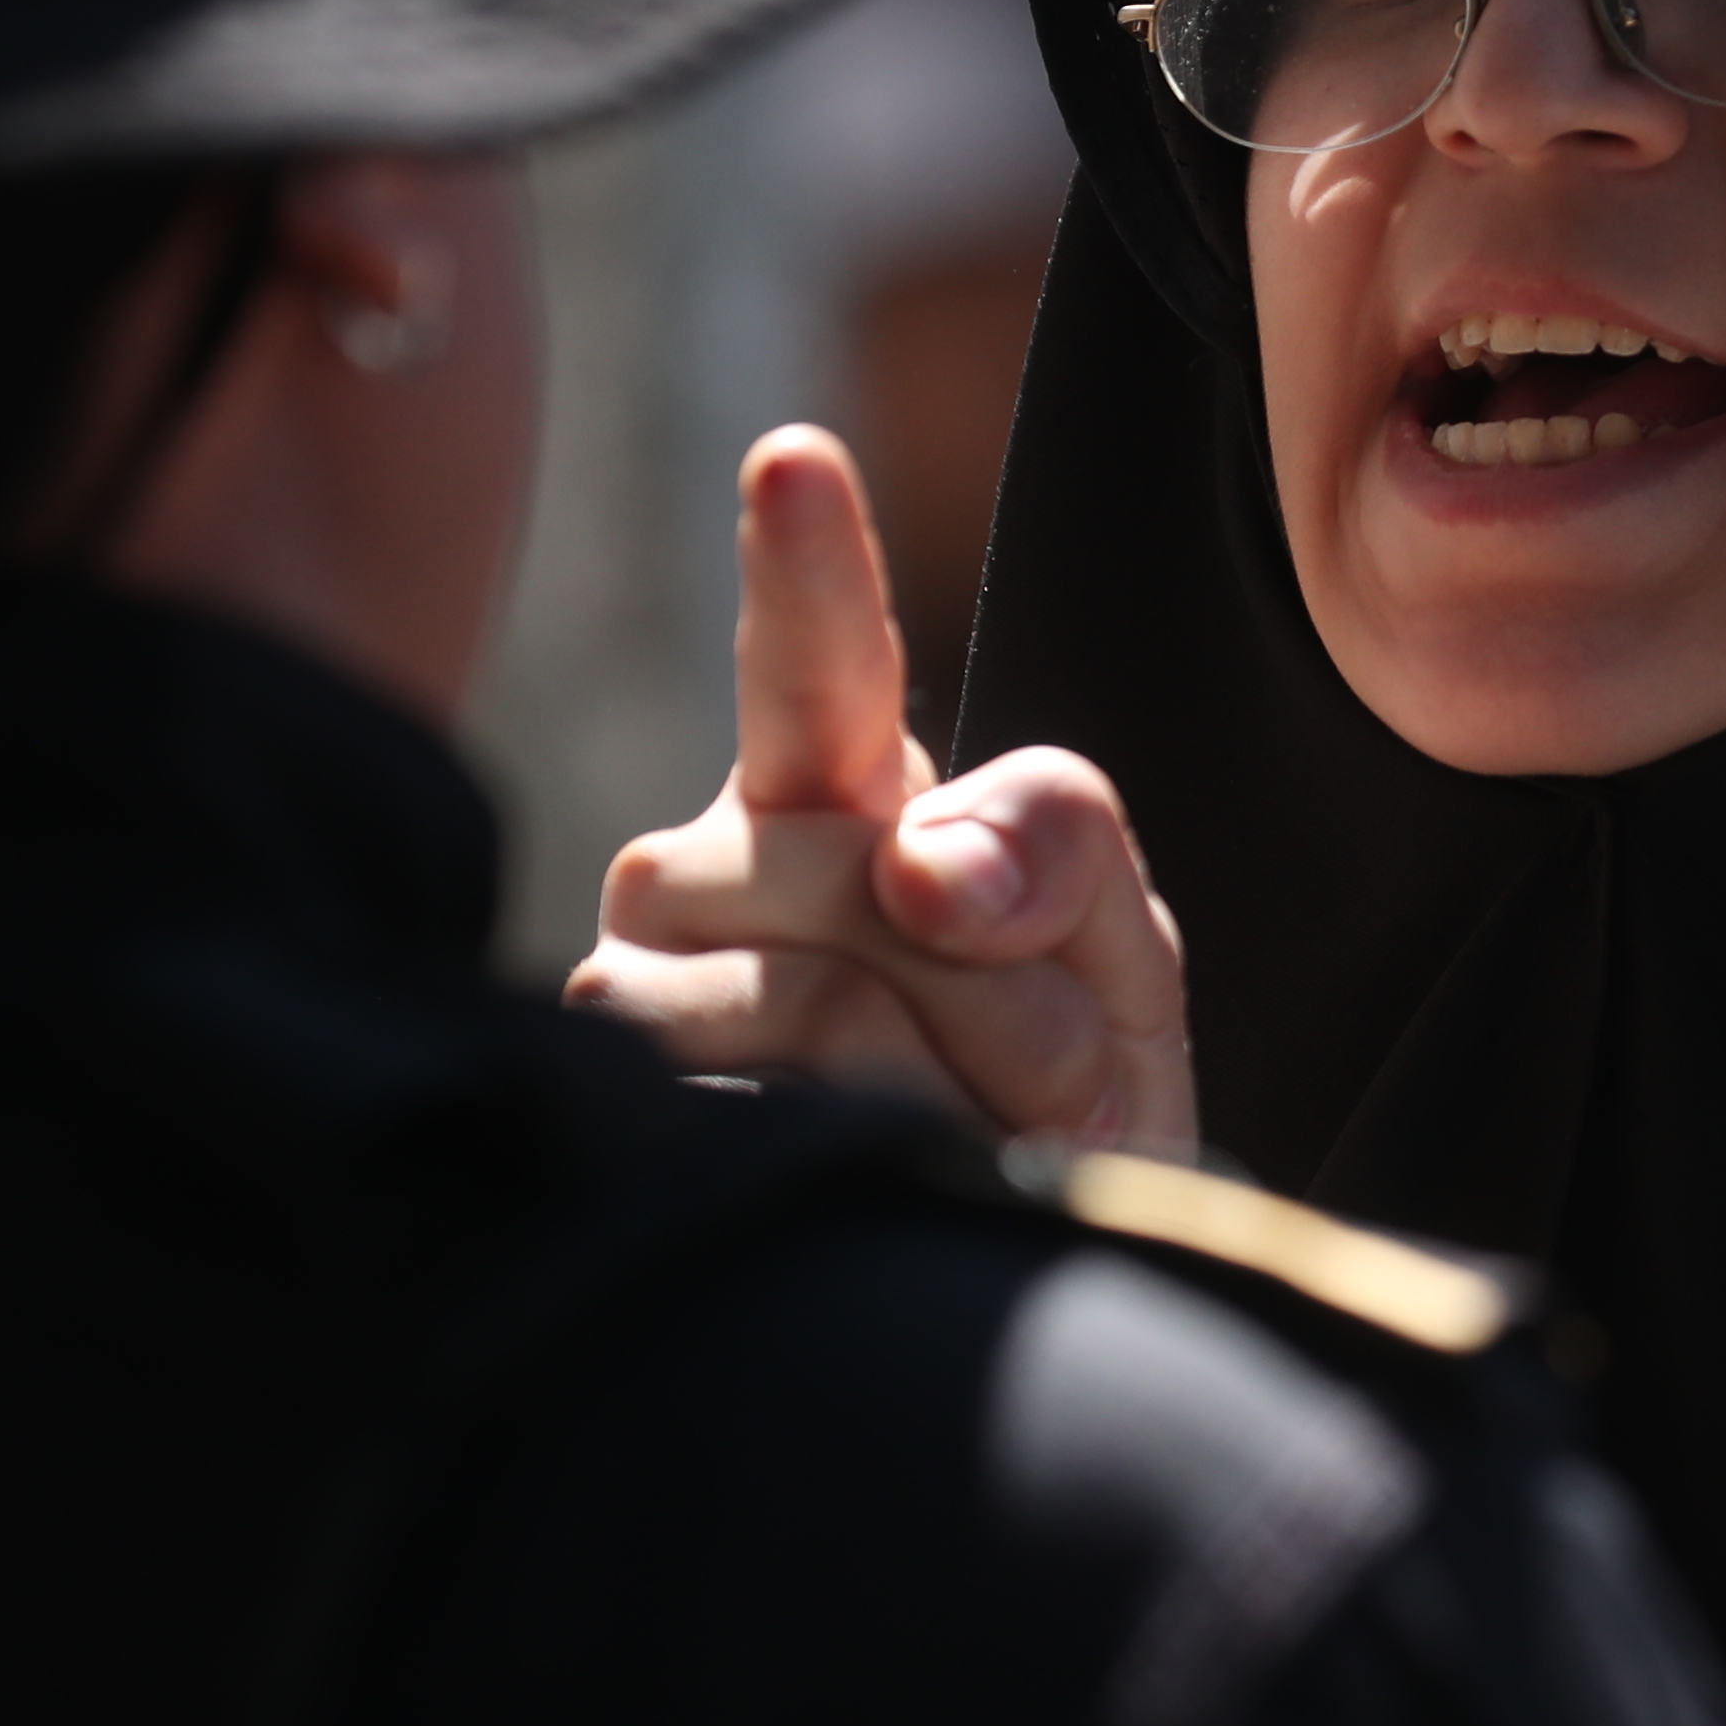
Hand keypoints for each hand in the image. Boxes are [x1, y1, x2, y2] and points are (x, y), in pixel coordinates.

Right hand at [570, 426, 1196, 1157]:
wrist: (1001, 1266)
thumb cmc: (1055, 1082)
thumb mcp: (1115, 948)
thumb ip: (1059, 852)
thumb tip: (918, 865)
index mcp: (834, 785)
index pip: (818, 659)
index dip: (808, 564)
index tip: (794, 459)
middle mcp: (704, 861)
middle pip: (870, 882)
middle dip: (1011, 1002)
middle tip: (1055, 1081)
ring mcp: (635, 981)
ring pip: (824, 1001)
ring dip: (957, 1091)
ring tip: (969, 1135)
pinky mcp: (610, 1102)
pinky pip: (771, 1106)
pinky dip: (871, 1150)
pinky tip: (864, 1171)